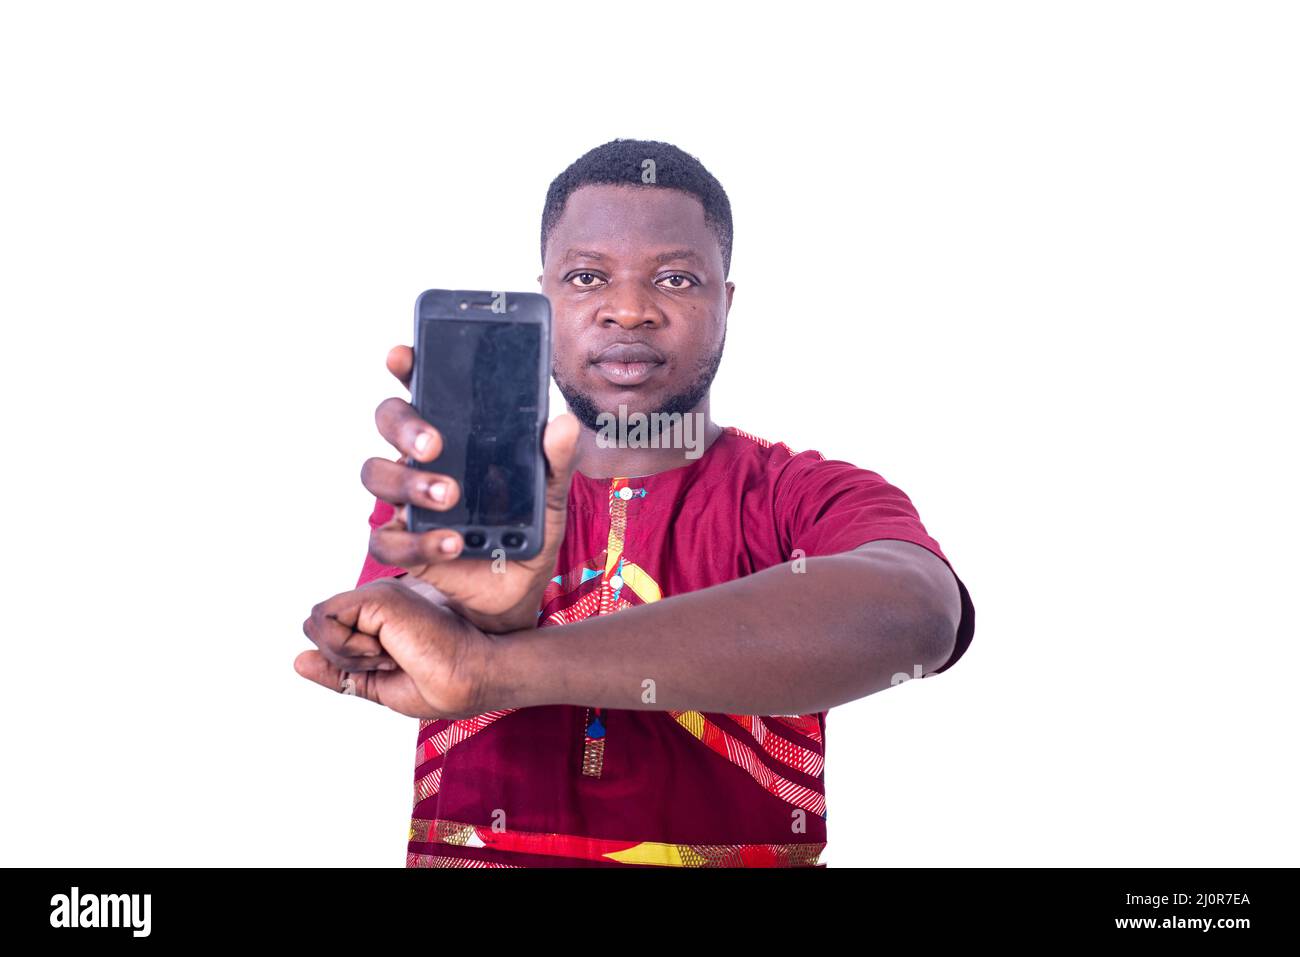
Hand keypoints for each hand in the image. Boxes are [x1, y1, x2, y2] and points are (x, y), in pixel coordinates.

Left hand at [295, 579, 494, 719]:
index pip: (329, 631)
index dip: (346, 659)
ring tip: (390, 654)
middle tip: (388, 659)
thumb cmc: (439, 684)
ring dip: (347, 652)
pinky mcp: (379, 597)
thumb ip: (340, 671)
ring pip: (318, 622)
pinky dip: (348, 646)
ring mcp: (378, 596)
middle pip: (317, 625)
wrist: (471, 678)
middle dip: (341, 654)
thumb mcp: (378, 683)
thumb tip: (298, 660)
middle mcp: (377, 601)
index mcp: (379, 617)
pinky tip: (387, 648)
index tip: (389, 665)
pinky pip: (327, 620)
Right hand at [360, 345, 580, 632]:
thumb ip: (556, 458)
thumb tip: (562, 423)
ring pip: (377, 474)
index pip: (422, 388)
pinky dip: (419, 540)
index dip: (407, 367)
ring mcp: (407, 499)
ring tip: (449, 495)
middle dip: (404, 426)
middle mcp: (422, 458)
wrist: (518, 587)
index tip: (404, 355)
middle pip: (389, 421)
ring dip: (409, 482)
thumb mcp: (550, 492)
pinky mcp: (403, 542)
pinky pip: (388, 538)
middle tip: (434, 443)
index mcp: (455, 432)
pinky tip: (453, 542)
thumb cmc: (527, 526)